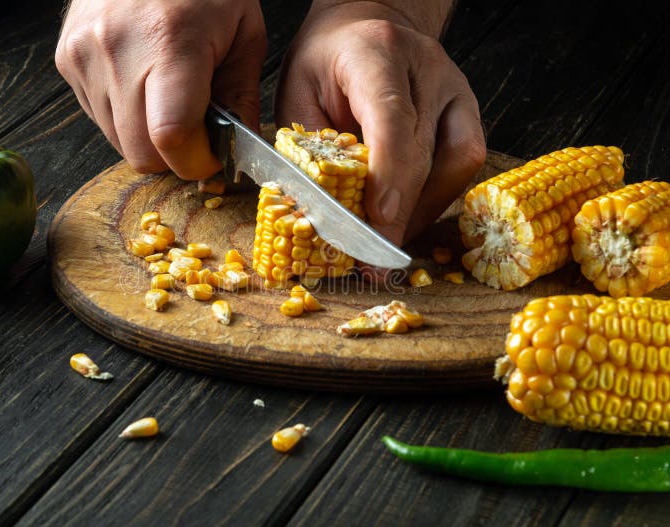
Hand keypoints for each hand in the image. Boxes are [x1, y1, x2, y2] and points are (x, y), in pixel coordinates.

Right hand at [55, 0, 266, 178]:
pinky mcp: (65, 58)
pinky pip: (99, 117)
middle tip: (195, 128)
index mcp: (170, 42)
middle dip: (174, 155)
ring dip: (147, 135)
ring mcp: (84, 55)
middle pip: (141, 152)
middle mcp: (117, 50)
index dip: (196, 162)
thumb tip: (237, 152)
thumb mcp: (244, 33)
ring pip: (118, 141)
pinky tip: (142, 82)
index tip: (212, 157)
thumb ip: (242, 98)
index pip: (171, 138)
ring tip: (167, 95)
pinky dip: (125, 115)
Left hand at [275, 0, 485, 243]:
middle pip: (425, 150)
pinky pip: (465, 163)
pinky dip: (437, 198)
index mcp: (376, 53)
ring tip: (388, 243)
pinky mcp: (469, 110)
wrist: (367, 26)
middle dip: (400, 213)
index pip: (392, 116)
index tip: (379, 218)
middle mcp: (427, 68)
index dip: (388, 172)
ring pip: (457, 162)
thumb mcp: (298, 92)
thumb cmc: (327, 61)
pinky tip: (408, 219)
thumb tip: (315, 212)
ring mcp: (456, 89)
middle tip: (372, 260)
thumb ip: (308, 147)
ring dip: (422, 211)